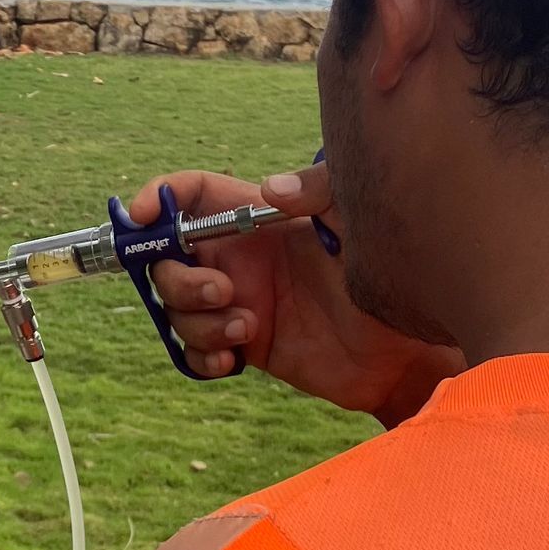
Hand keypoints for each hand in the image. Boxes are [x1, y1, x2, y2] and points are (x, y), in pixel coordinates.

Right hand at [130, 162, 462, 426]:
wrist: (407, 350)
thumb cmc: (391, 273)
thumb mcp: (360, 221)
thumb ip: (321, 192)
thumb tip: (269, 190)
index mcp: (257, 220)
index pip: (193, 195)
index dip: (159, 197)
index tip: (142, 216)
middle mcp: (240, 259)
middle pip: (168, 260)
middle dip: (180, 279)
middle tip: (226, 293)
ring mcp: (239, 303)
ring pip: (178, 309)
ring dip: (198, 321)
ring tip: (247, 328)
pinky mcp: (246, 345)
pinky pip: (196, 351)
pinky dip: (202, 355)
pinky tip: (233, 359)